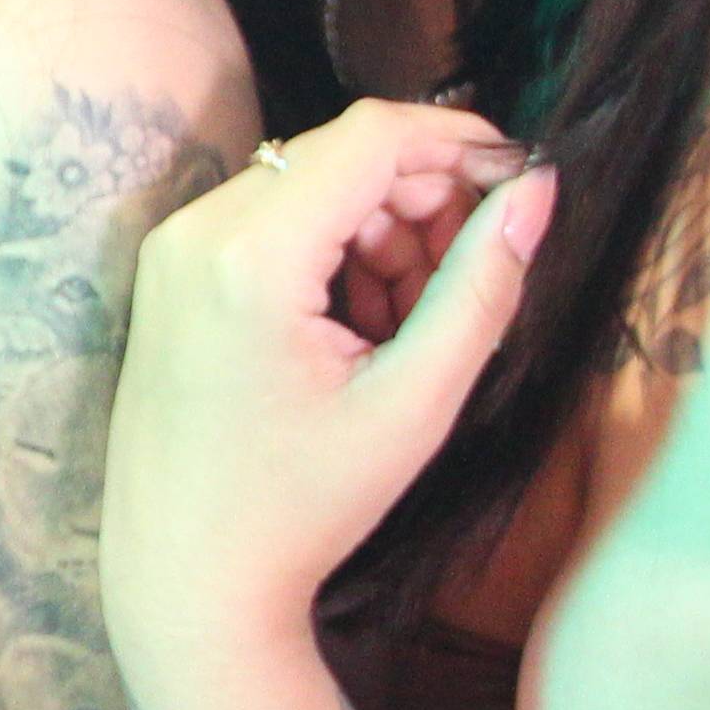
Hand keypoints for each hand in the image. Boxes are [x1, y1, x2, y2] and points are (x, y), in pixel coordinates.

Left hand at [105, 103, 550, 674]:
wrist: (186, 575)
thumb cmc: (299, 506)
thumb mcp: (414, 403)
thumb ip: (482, 287)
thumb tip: (539, 191)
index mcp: (252, 256)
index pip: (373, 134)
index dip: (460, 142)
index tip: (522, 181)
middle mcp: (198, 231)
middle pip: (342, 154)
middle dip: (423, 200)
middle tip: (464, 283)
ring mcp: (174, 246)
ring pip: (311, 184)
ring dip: (381, 229)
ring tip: (407, 328)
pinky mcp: (170, 269)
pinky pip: (272, 219)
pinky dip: (332, 251)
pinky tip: (359, 330)